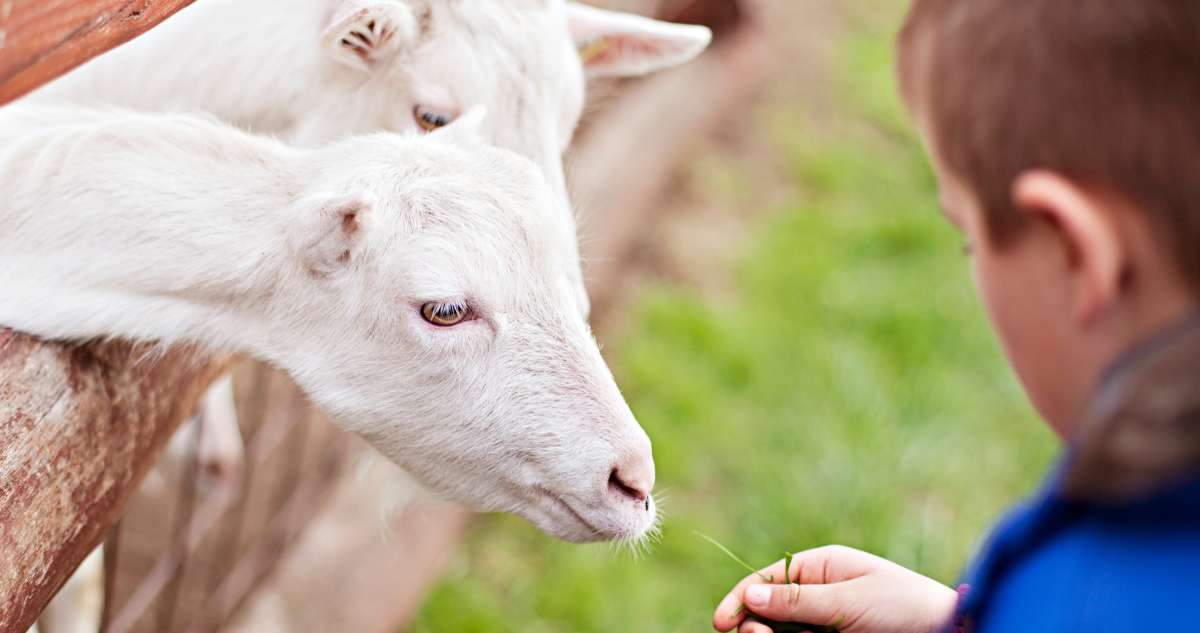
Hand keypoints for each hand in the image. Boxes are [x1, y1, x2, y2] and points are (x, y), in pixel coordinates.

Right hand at [711, 545, 957, 632]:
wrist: (946, 631)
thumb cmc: (903, 608)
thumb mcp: (848, 601)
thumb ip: (798, 601)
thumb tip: (751, 594)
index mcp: (820, 567)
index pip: (766, 580)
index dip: (740, 599)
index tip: (721, 623)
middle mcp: (818, 591)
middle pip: (767, 608)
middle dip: (754, 624)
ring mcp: (825, 620)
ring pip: (781, 631)